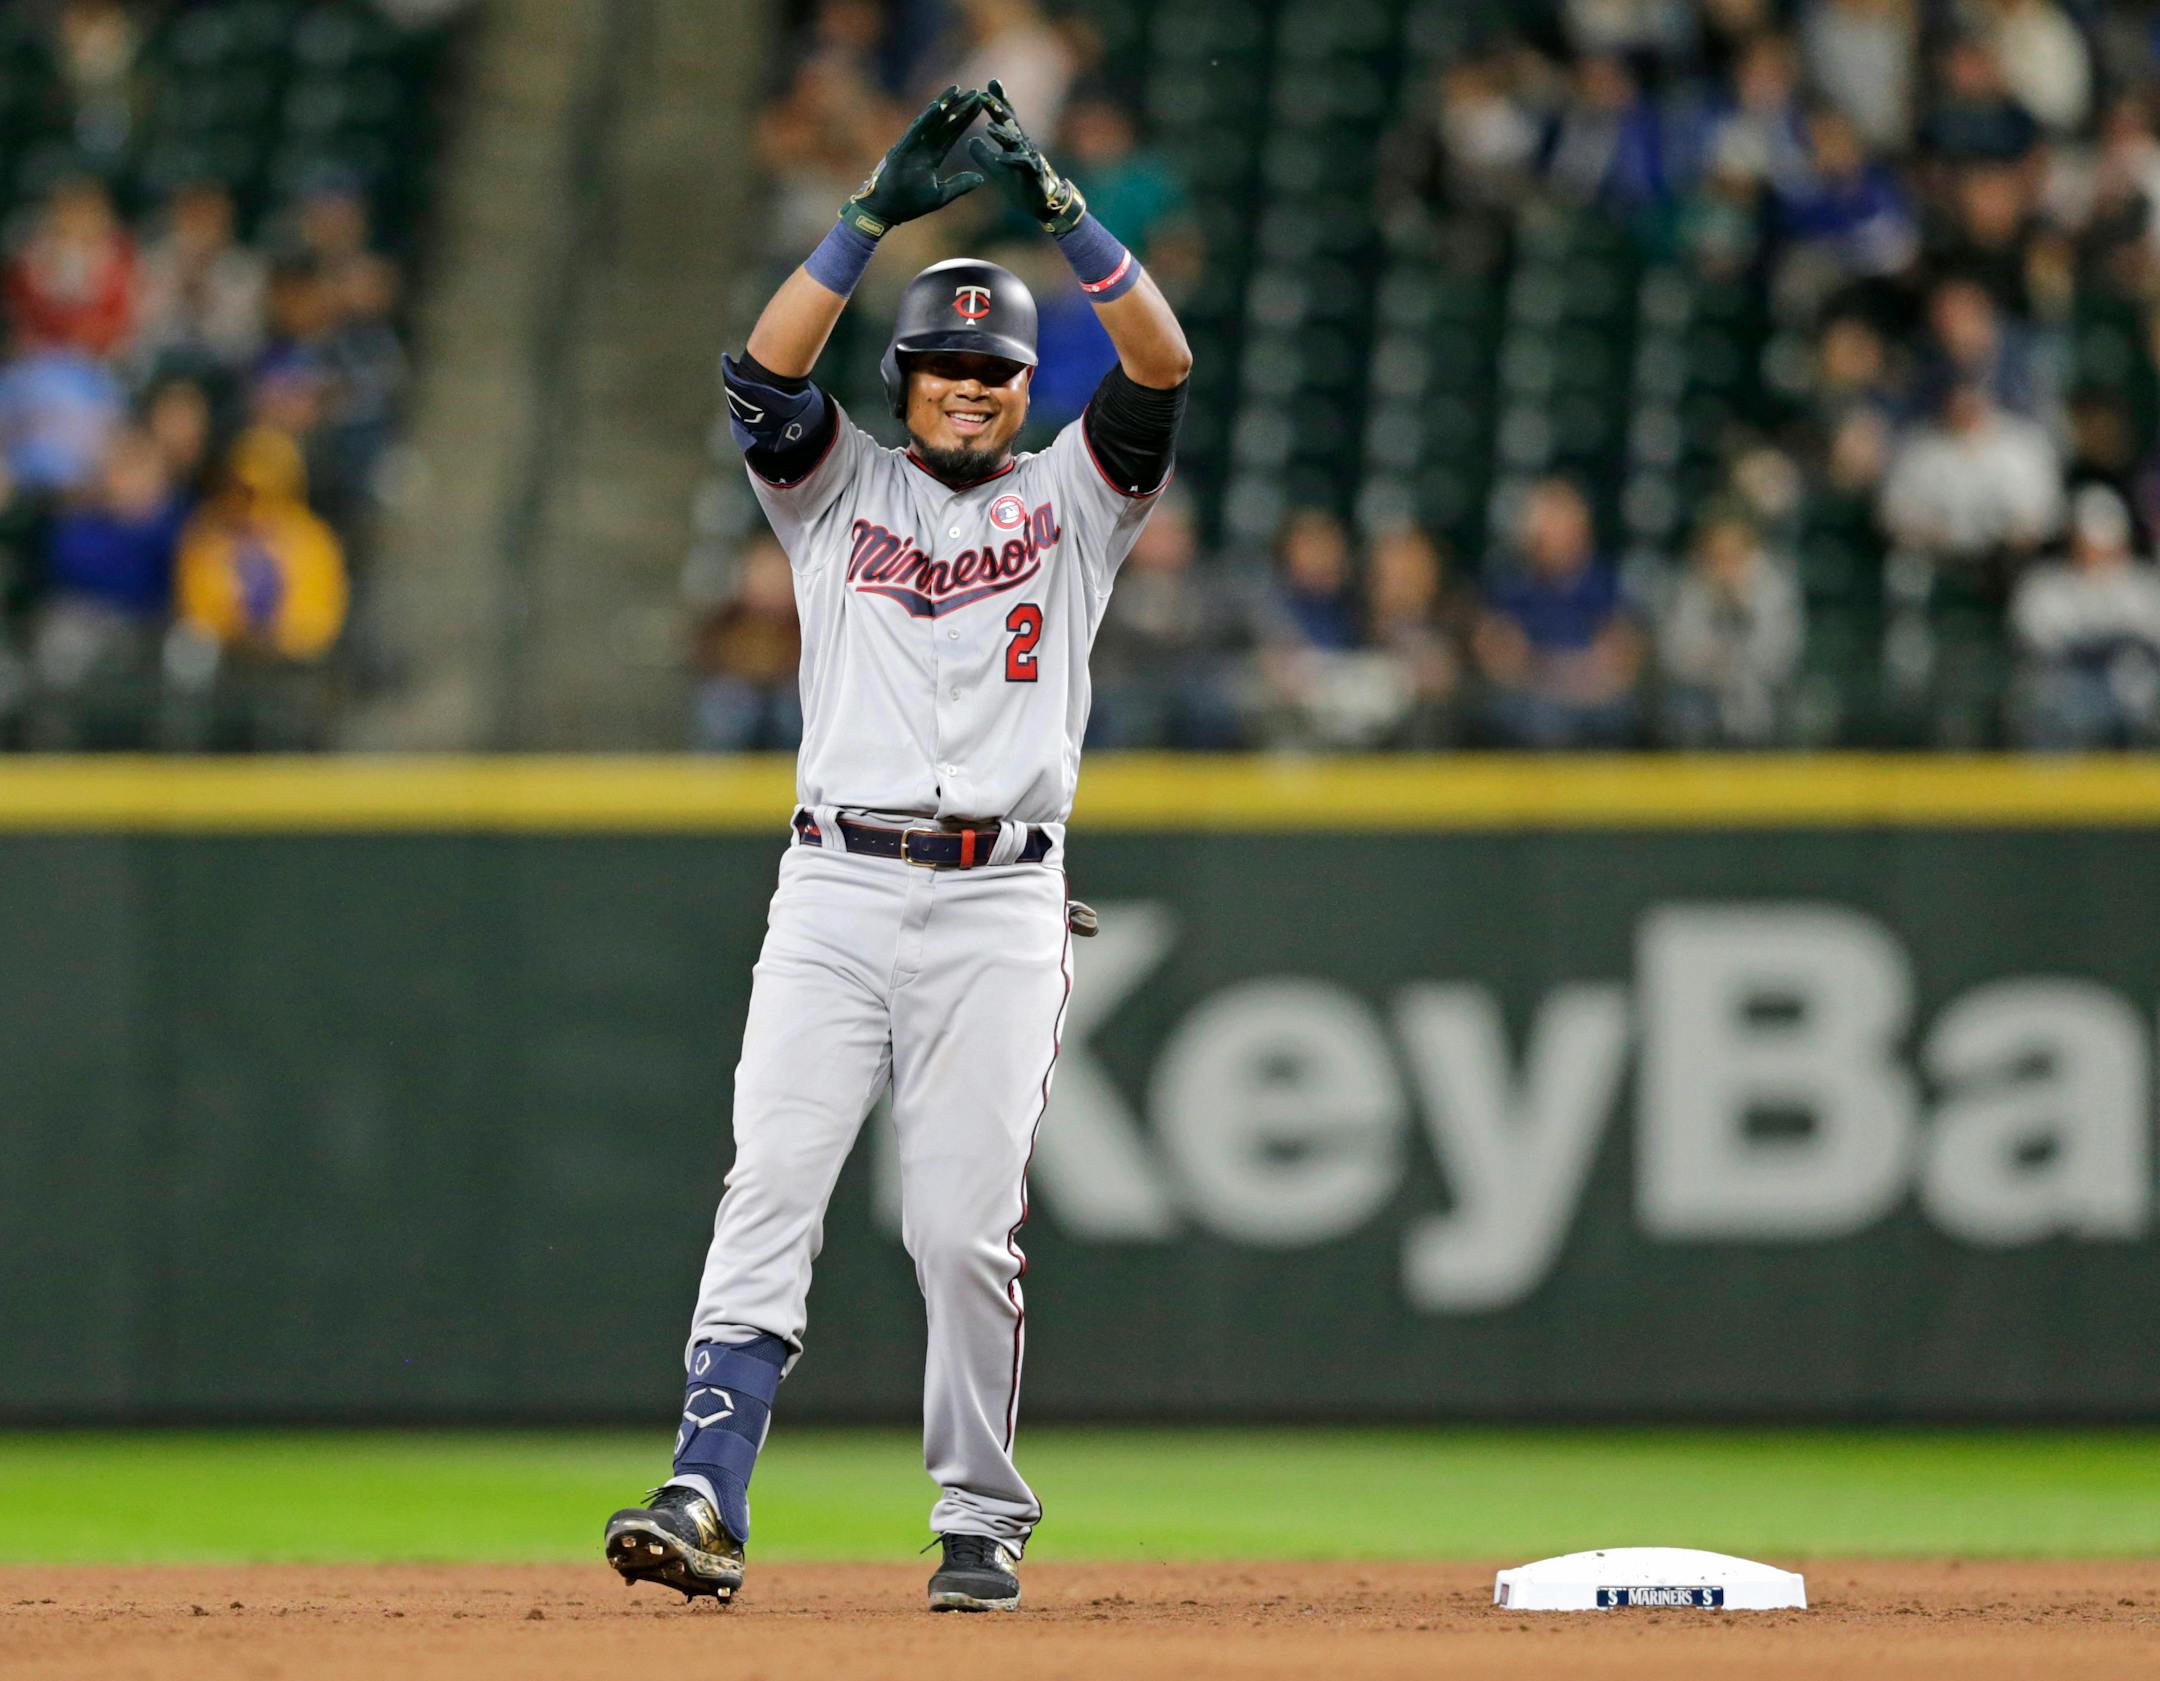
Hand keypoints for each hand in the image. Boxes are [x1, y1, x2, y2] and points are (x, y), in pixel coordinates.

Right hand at [841, 86, 986, 236]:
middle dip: (959, 107)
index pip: (952, 133)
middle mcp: (923, 147)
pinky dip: (925, 119)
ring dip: (943, 105)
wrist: (885, 211)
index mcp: (932, 156)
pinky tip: (937, 106)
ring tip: (957, 90)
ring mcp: (911, 146)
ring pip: (930, 122)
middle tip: (975, 92)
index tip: (978, 106)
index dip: (965, 119)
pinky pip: (915, 131)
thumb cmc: (909, 204)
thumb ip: (959, 185)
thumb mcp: (940, 195)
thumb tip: (981, 178)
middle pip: (944, 123)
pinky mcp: (902, 150)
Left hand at [968, 77, 1087, 233]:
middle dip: (998, 109)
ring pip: (1015, 143)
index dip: (998, 101)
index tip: (989, 84)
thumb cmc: (1020, 183)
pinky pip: (1022, 165)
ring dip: (1002, 134)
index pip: (1005, 118)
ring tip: (988, 128)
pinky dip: (1011, 162)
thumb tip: (969, 140)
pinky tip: (999, 159)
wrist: (1041, 203)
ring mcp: (1029, 158)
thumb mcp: (996, 168)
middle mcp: (1023, 145)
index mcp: (1014, 142)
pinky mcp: (1033, 174)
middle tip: (984, 95)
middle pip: (1010, 124)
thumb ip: (982, 153)